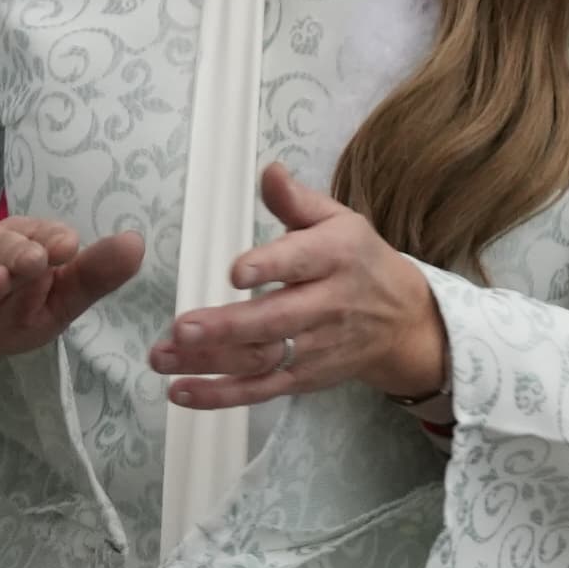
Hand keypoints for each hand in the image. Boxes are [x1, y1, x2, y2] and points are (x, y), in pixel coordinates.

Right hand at [0, 214, 144, 370]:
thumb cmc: (12, 315)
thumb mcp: (61, 302)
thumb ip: (94, 277)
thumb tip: (135, 243)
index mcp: (23, 245)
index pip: (39, 233)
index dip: (51, 238)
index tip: (67, 247)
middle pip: (0, 245)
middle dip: (17, 251)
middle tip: (34, 261)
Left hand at [145, 168, 445, 410]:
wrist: (405, 321)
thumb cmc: (359, 262)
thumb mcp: (339, 222)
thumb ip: (296, 202)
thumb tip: (268, 172)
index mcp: (337, 257)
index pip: (303, 262)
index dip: (271, 267)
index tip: (237, 272)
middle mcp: (330, 304)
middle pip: (278, 319)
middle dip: (230, 326)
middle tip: (183, 328)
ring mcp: (318, 346)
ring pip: (264, 358)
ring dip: (212, 362)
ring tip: (163, 356)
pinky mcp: (306, 377)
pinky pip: (263, 390)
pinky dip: (222, 395)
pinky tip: (182, 391)